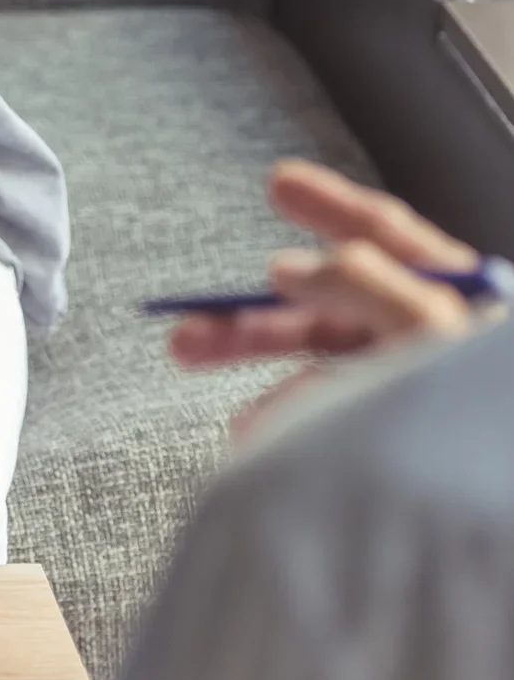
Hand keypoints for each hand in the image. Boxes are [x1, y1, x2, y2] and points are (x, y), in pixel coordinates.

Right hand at [171, 160, 480, 432]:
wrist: (487, 496)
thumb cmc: (483, 406)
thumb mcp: (428, 326)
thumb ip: (361, 284)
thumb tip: (291, 265)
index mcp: (452, 296)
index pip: (384, 235)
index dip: (330, 205)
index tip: (279, 183)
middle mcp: (427, 338)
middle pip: (332, 304)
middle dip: (256, 309)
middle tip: (193, 318)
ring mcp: (409, 389)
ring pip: (319, 361)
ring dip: (258, 362)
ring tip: (199, 362)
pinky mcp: (391, 436)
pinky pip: (326, 414)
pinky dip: (285, 415)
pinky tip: (255, 427)